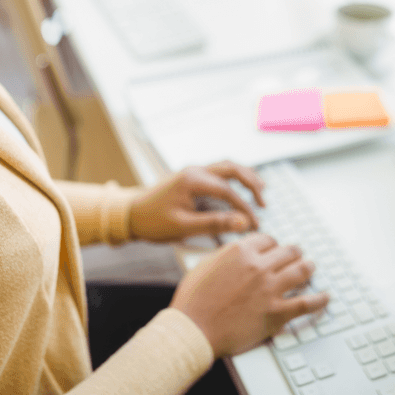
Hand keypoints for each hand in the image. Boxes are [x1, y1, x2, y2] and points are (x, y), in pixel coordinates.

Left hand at [129, 161, 265, 242]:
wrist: (130, 214)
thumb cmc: (153, 222)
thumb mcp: (183, 227)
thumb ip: (215, 224)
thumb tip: (243, 222)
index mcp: (193, 180)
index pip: (228, 191)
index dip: (244, 208)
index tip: (254, 225)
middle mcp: (195, 170)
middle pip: (232, 169)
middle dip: (251, 184)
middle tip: (264, 203)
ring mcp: (194, 172)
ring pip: (227, 167)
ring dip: (245, 178)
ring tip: (260, 192)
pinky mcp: (192, 177)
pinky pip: (219, 173)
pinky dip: (234, 180)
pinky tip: (241, 191)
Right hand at [170, 233, 330, 357]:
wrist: (194, 329)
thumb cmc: (194, 300)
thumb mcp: (205, 264)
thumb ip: (226, 254)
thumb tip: (237, 250)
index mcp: (241, 251)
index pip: (268, 240)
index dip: (273, 244)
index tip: (275, 249)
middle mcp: (259, 266)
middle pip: (288, 251)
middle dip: (294, 252)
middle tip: (297, 255)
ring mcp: (270, 289)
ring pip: (302, 270)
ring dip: (309, 267)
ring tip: (312, 268)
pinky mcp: (277, 313)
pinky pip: (307, 303)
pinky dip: (319, 299)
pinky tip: (325, 297)